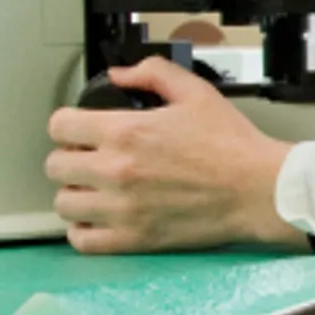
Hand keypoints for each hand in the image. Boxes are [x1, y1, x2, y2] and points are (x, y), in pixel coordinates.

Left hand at [45, 58, 306, 255]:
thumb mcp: (195, 92)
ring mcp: (122, 209)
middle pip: (56, 166)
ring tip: (95, 190)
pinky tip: (100, 218)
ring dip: (76, 193)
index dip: (68, 123)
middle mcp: (116, 171)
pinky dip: (84, 230)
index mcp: (126, 131)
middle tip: (91, 159)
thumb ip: (152, 73)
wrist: (259, 189)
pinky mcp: (134, 239)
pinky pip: (82, 240)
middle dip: (70, 157)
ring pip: (64, 204)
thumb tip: (117, 75)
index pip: (60, 126)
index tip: (81, 129)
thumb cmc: (232, 144)